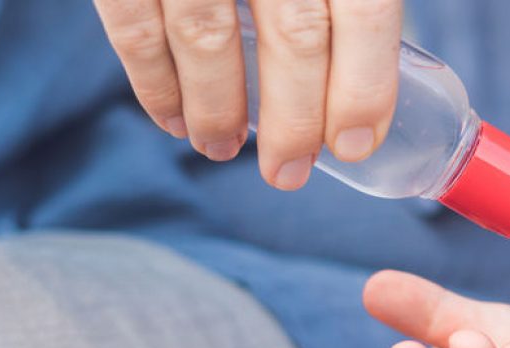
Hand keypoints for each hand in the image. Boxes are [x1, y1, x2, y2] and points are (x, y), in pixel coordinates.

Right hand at [93, 0, 400, 187]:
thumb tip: (373, 67)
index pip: (365, 12)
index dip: (365, 86)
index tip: (357, 143)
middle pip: (295, 36)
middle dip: (295, 119)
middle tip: (288, 171)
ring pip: (209, 38)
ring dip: (218, 110)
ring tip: (222, 148)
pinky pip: (135, 24)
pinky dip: (153, 81)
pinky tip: (171, 115)